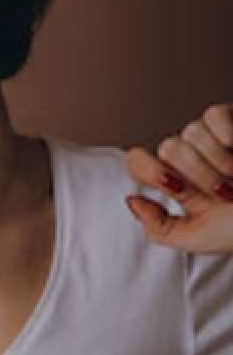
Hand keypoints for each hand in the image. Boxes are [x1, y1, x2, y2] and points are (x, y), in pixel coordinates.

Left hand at [125, 103, 232, 252]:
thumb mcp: (197, 238)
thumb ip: (158, 228)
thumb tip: (131, 200)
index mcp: (175, 183)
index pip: (137, 161)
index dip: (147, 168)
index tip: (176, 188)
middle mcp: (189, 157)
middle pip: (168, 147)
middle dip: (198, 175)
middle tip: (223, 192)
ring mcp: (210, 136)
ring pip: (190, 133)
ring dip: (218, 162)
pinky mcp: (231, 120)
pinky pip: (213, 116)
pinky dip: (228, 139)